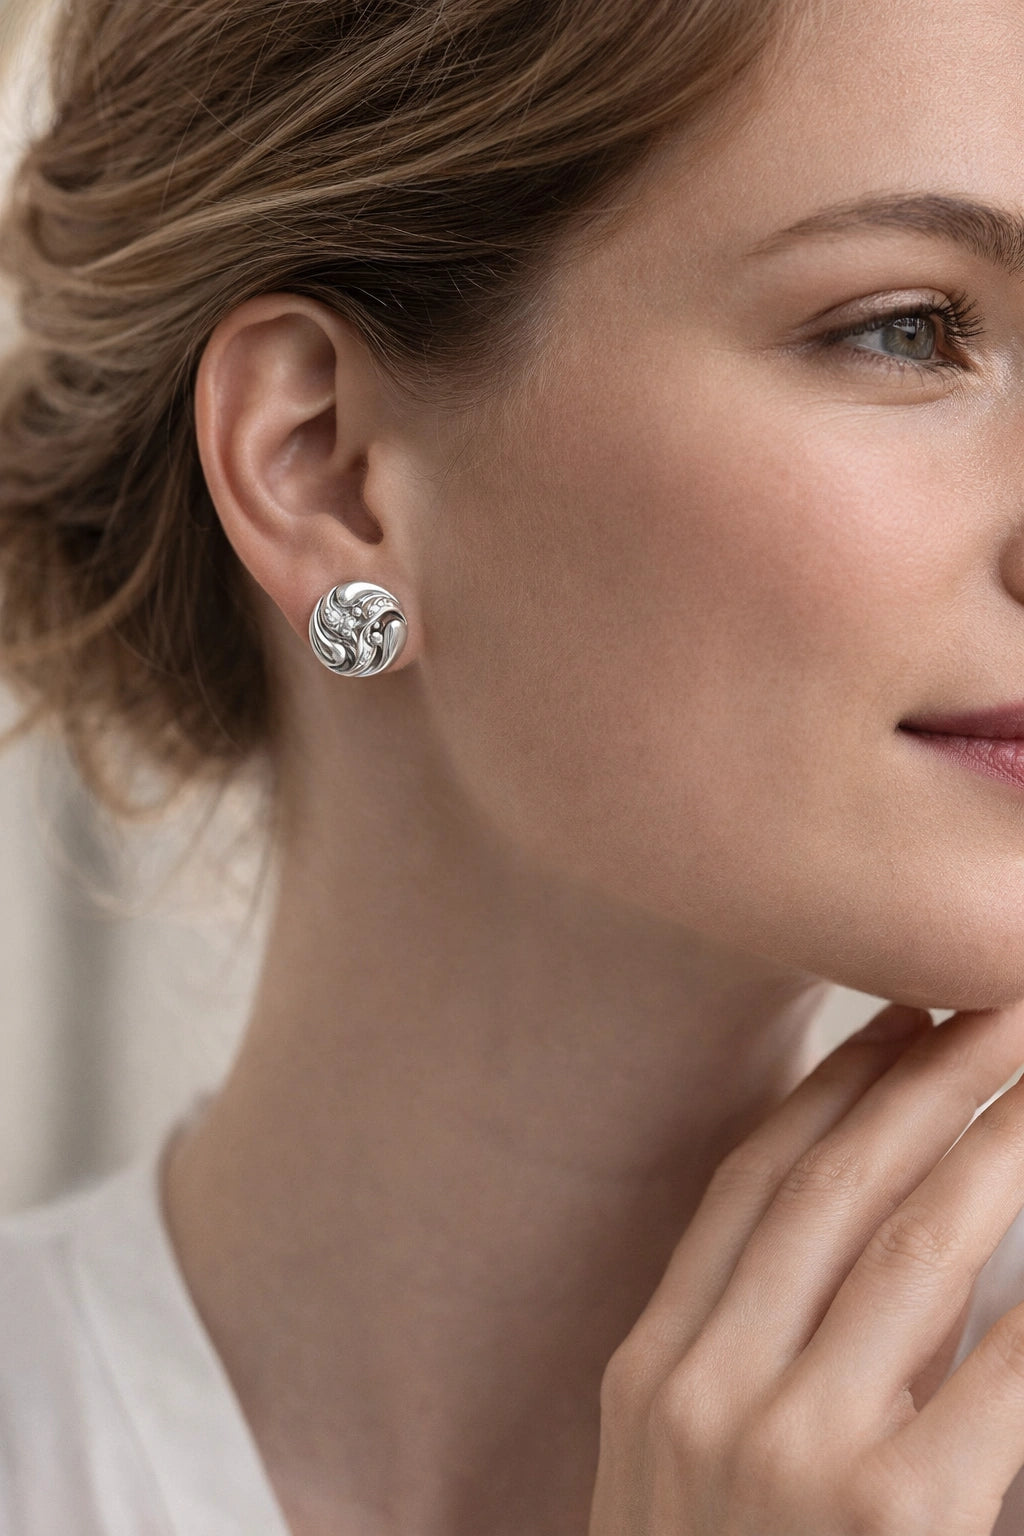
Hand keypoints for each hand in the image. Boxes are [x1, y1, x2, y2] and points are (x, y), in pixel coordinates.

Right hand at [589, 1002, 1023, 1534]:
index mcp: (651, 1375)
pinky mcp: (891, 1517)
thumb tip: (921, 1269)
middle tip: (995, 1001)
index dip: (833, 1089)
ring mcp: (790, 1452)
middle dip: (927, 1079)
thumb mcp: (700, 1482)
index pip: (750, 1186)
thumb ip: (789, 1371)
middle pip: (833, 1187)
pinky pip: (1003, 1370)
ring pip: (915, 1246)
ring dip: (1001, 1145)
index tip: (897, 1019)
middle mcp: (706, 1392)